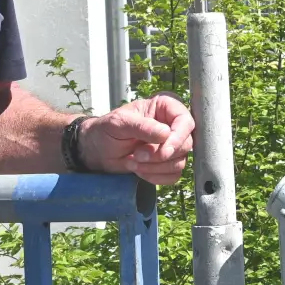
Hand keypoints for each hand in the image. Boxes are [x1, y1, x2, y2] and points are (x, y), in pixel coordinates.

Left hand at [79, 92, 193, 185]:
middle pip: (186, 144)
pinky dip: (156, 177)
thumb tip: (165, 134)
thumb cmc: (106, 130)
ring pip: (179, 162)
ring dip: (155, 168)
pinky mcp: (167, 163)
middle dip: (160, 156)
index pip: (185, 122)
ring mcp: (171, 145)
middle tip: (137, 155)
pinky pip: (173, 176)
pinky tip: (140, 171)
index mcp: (164, 107)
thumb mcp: (119, 123)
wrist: (98, 150)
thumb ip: (142, 126)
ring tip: (133, 162)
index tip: (164, 151)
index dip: (178, 138)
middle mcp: (172, 125)